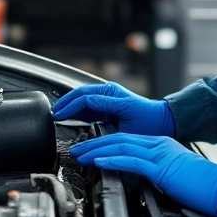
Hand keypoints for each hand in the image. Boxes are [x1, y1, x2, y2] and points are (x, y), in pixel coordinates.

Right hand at [50, 82, 176, 136]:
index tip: (58, 116)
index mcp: (112, 95)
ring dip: (69, 105)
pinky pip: (88, 103)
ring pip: (82, 97)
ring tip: (57, 114)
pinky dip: (77, 109)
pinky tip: (70, 116)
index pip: (83, 98)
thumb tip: (86, 114)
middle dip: (64, 103)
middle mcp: (109, 92)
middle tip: (52, 114)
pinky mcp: (109, 102)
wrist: (164, 120)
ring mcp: (109, 96)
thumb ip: (104, 119)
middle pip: (79, 93)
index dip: (69, 107)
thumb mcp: (126, 123)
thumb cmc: (150, 123)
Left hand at [71, 133, 216, 216]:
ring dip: (96, 150)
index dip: (103, 143)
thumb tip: (138, 179)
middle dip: (94, 144)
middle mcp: (158, 145)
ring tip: (80, 155)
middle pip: (118, 138)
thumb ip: (155, 171)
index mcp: (160, 146)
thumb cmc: (202, 187)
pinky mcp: (163, 167)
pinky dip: (113, 159)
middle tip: (76, 150)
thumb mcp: (173, 174)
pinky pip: (133, 160)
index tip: (88, 150)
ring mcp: (160, 154)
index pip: (126, 139)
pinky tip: (99, 161)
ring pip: (121, 146)